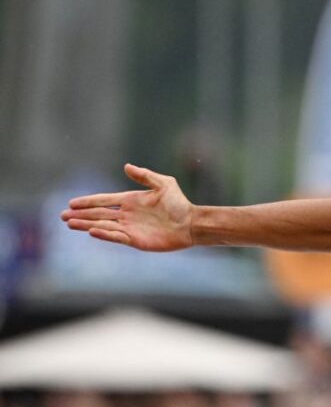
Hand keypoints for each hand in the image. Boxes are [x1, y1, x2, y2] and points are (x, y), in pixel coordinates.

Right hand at [61, 164, 194, 251]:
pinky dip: (104, 234)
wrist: (191, 223)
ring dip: (87, 224)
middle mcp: (127, 215)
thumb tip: (126, 166)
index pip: (104, 200)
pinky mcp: (136, 240)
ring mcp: (130, 228)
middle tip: (63, 216)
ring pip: (103, 225)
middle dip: (81, 214)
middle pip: (99, 214)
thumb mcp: (164, 184)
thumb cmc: (180, 203)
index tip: (72, 203)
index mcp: (131, 200)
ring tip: (70, 224)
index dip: (88, 201)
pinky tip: (92, 231)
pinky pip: (116, 237)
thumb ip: (145, 175)